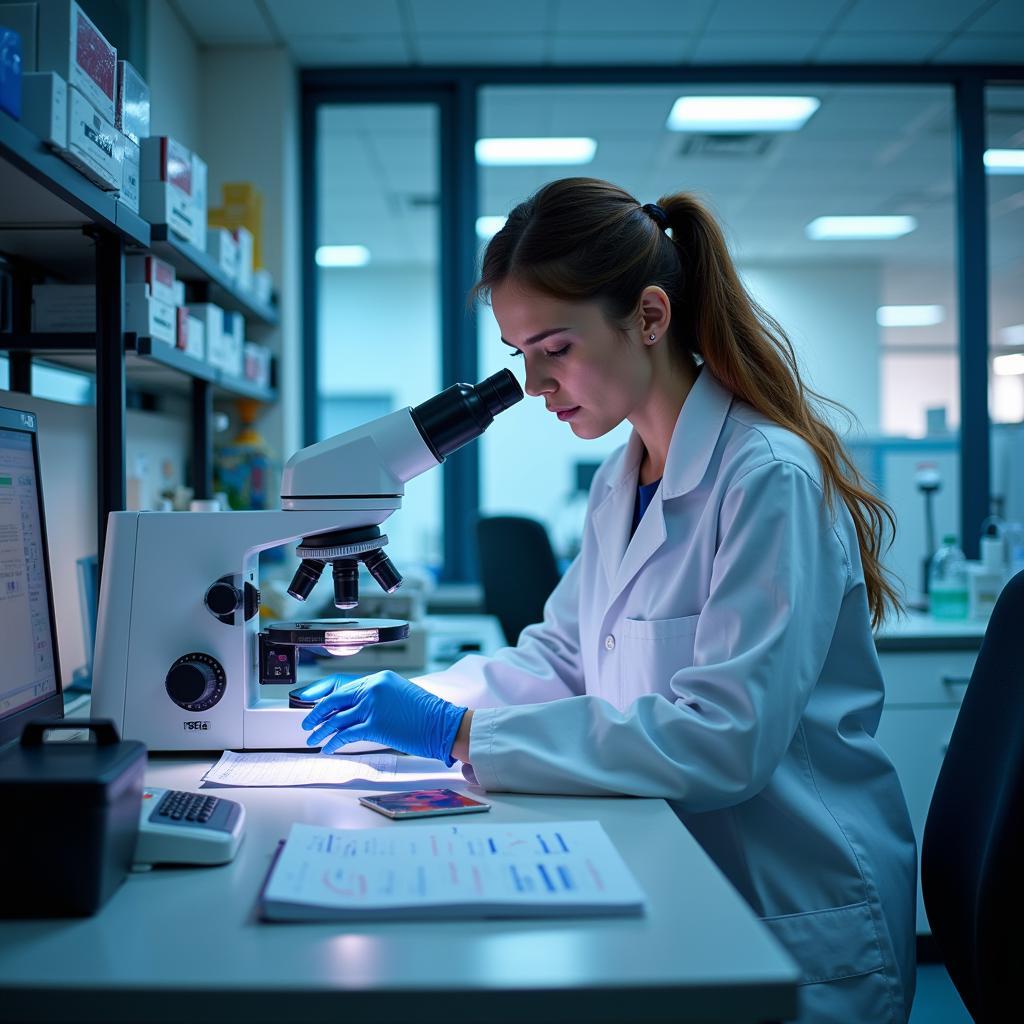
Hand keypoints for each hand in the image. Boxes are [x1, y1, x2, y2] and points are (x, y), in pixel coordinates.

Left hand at [301, 671, 467, 764]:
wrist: (443, 724)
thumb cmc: (427, 713)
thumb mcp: (399, 694)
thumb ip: (377, 697)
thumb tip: (357, 709)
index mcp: (379, 679)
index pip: (342, 685)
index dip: (324, 696)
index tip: (315, 704)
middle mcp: (373, 688)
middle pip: (334, 700)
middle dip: (316, 713)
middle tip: (307, 722)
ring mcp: (373, 706)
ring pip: (337, 719)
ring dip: (322, 731)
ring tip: (314, 738)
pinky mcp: (375, 725)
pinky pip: (346, 734)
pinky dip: (334, 742)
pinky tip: (329, 747)